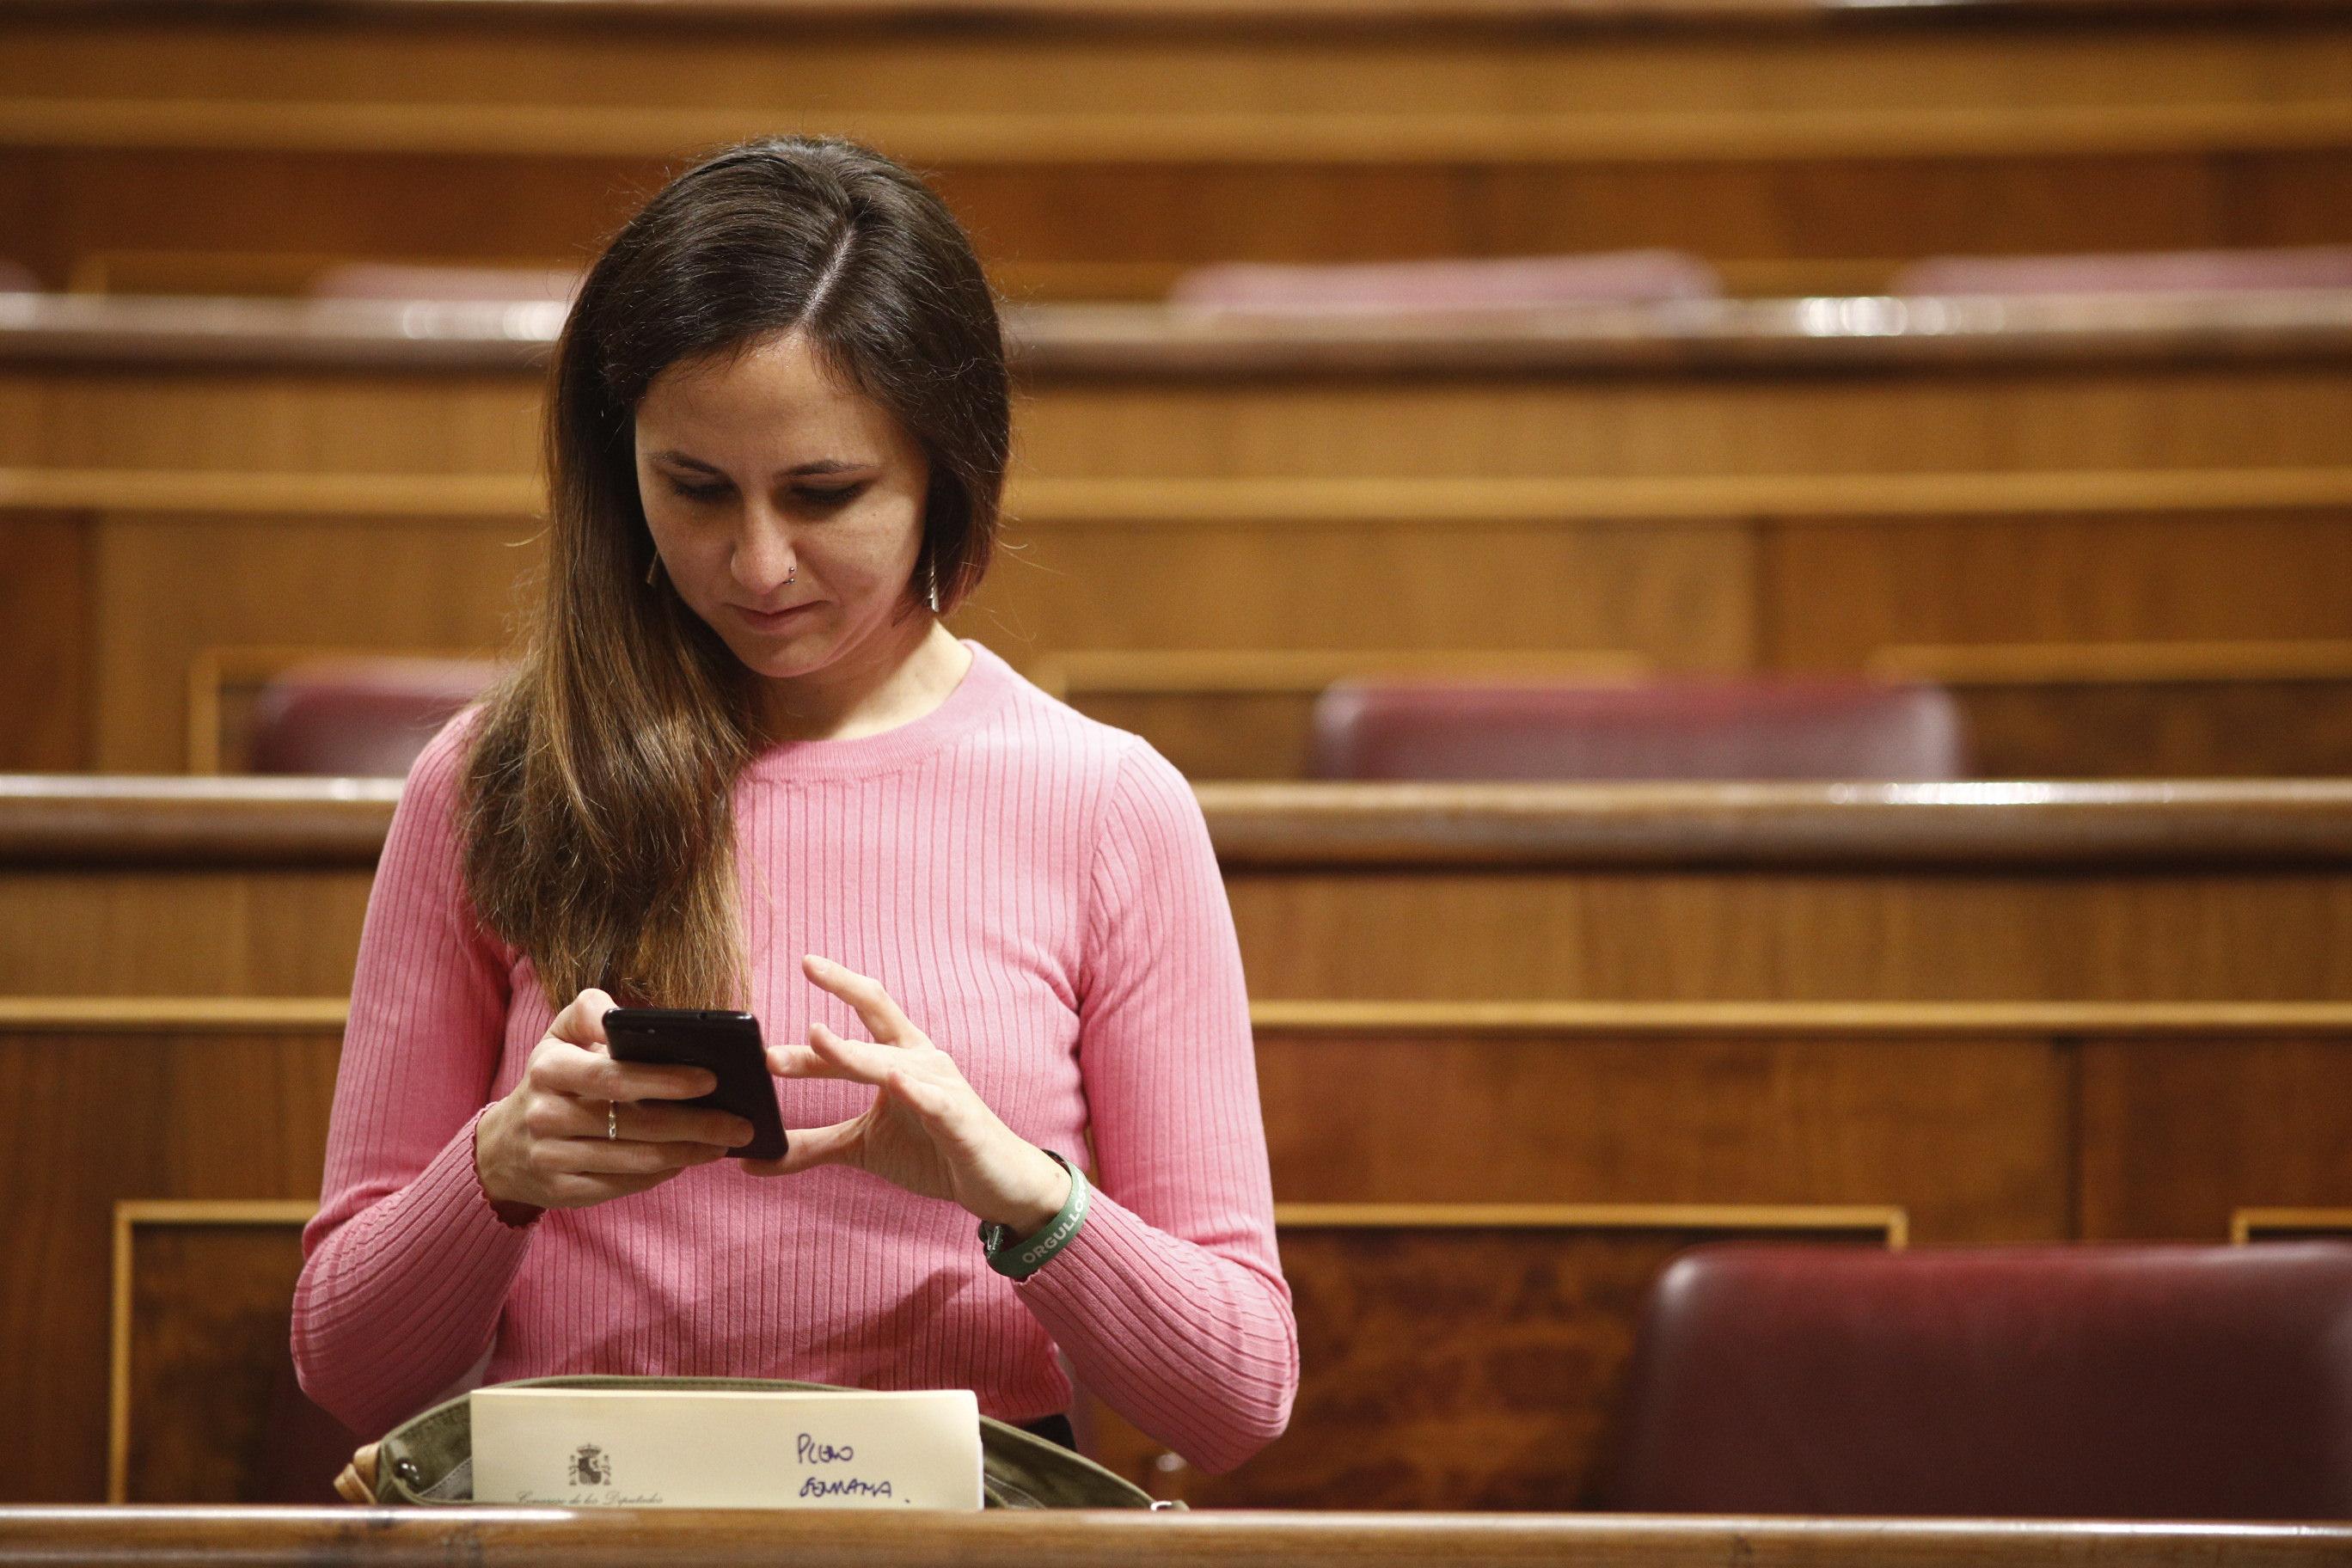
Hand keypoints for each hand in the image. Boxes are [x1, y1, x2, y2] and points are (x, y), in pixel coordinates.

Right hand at [474, 987, 757, 1209]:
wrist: (503, 1145)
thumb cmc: (553, 1078)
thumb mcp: (559, 1036)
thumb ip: (589, 1012)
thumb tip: (624, 1015)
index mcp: (548, 1069)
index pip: (613, 1075)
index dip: (664, 1079)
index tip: (712, 1078)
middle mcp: (545, 1115)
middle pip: (635, 1124)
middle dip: (696, 1124)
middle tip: (741, 1123)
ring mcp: (550, 1158)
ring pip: (635, 1160)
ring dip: (688, 1153)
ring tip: (725, 1142)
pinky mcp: (561, 1192)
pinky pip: (623, 1186)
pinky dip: (662, 1174)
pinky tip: (688, 1161)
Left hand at [747, 955, 1072, 1233]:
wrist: (997, 1182)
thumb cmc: (933, 1151)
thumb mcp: (862, 1146)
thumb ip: (812, 1145)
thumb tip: (752, 1157)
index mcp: (901, 1055)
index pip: (869, 1008)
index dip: (840, 981)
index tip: (806, 961)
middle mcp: (922, 1060)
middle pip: (877, 1023)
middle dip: (833, 1014)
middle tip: (785, 1016)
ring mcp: (943, 1087)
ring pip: (892, 1064)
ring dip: (851, 1054)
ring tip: (816, 1038)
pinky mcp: (960, 1121)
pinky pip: (935, 1103)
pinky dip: (916, 1092)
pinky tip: (895, 1082)